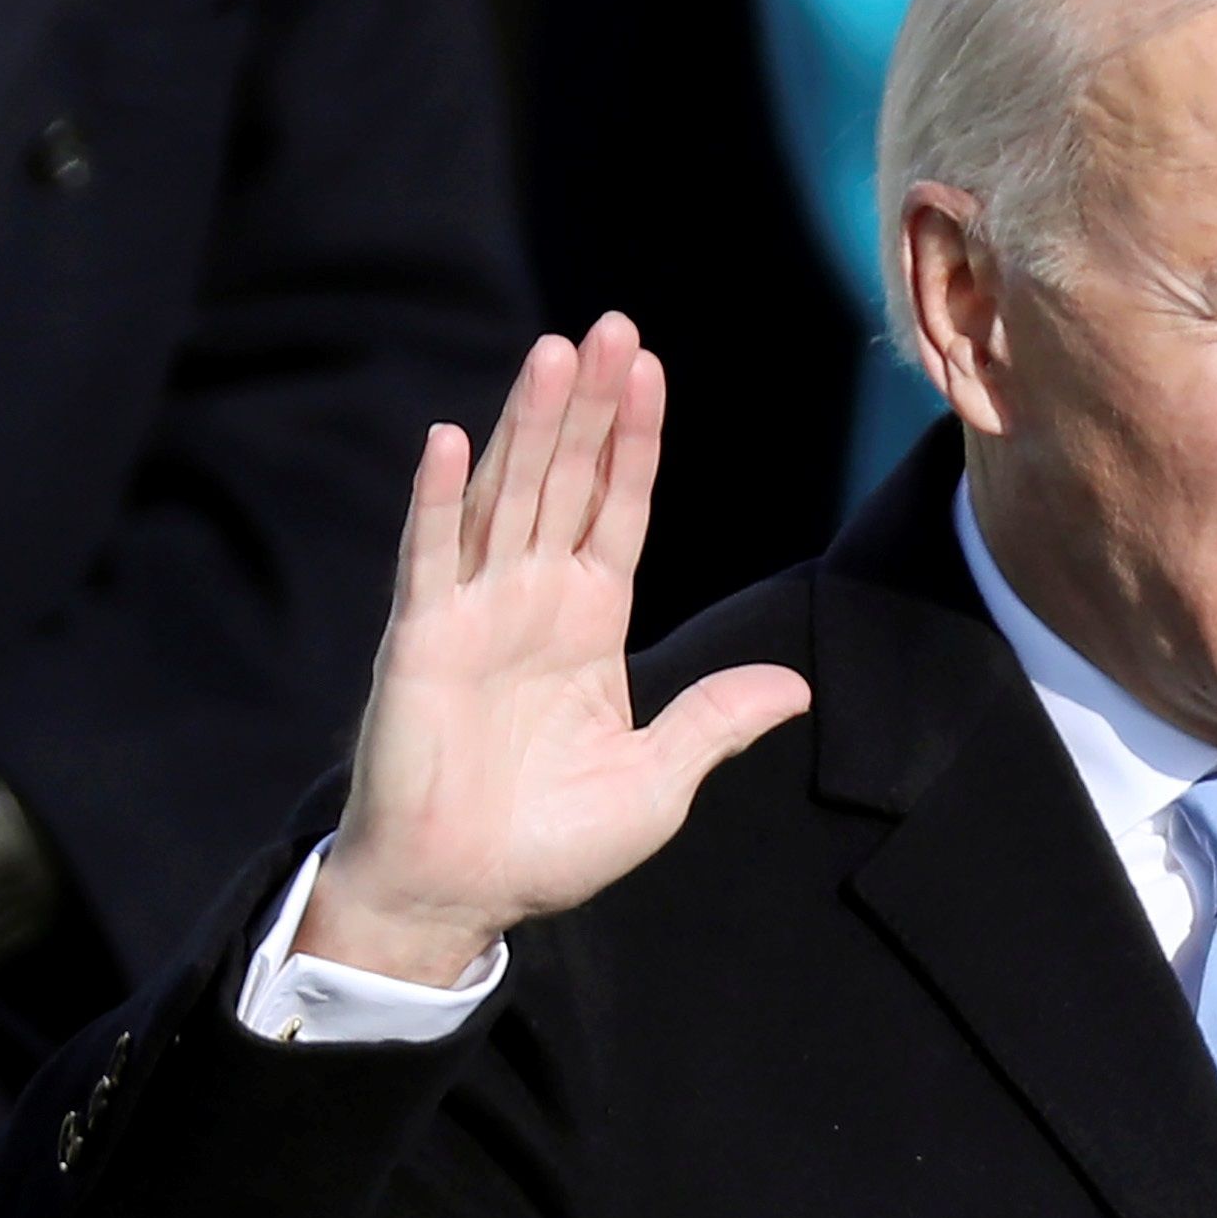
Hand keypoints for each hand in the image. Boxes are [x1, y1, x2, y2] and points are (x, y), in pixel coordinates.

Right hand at [301, 316, 809, 986]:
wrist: (464, 891)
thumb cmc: (552, 844)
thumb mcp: (659, 780)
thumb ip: (715, 720)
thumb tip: (795, 686)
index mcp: (589, 626)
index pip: (617, 512)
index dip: (635, 443)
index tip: (651, 370)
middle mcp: (532, 603)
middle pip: (566, 481)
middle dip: (590, 406)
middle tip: (610, 325)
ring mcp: (474, 614)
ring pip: (507, 497)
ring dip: (528, 425)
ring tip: (554, 351)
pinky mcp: (421, 642)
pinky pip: (431, 559)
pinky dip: (440, 500)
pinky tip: (453, 441)